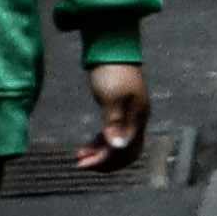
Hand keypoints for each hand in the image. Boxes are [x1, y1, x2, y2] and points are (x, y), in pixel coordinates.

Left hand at [72, 59, 144, 173]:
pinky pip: (112, 136)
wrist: (112, 50)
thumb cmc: (112, 72)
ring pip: (117, 146)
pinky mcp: (119, 112)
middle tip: (81, 165)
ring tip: (79, 157)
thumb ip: (114, 122)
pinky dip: (99, 144)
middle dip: (104, 162)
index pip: (125, 150)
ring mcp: (129, 117)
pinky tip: (85, 148)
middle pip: (125, 152)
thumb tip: (117, 147)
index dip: (105, 161)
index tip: (82, 165)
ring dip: (100, 154)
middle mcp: (137, 121)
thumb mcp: (112, 97)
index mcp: (137, 118)